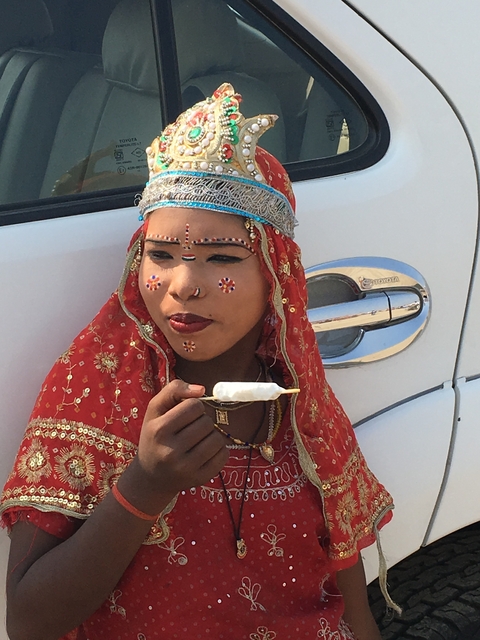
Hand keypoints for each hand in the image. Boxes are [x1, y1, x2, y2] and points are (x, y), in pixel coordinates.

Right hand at [123, 380, 227, 507]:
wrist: (150, 477)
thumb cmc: (154, 437)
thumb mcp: (154, 410)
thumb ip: (174, 390)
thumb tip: (202, 389)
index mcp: (159, 430)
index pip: (194, 406)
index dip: (193, 406)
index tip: (185, 415)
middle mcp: (171, 451)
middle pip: (207, 422)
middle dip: (202, 421)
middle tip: (190, 429)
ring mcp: (186, 468)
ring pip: (217, 438)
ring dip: (211, 435)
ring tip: (197, 440)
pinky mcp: (200, 478)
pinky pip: (223, 455)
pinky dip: (218, 450)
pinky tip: (204, 452)